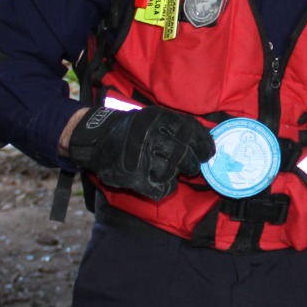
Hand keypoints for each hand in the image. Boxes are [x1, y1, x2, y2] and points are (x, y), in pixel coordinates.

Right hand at [67, 106, 214, 199]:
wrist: (97, 140)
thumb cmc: (133, 130)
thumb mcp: (154, 118)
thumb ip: (178, 127)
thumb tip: (207, 140)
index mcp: (157, 118)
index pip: (189, 131)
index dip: (203, 144)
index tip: (209, 153)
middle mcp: (148, 135)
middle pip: (183, 154)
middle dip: (192, 163)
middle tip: (192, 166)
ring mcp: (140, 157)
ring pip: (172, 171)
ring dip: (174, 174)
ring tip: (166, 169)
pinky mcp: (133, 177)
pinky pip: (162, 188)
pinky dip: (164, 187)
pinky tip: (158, 181)